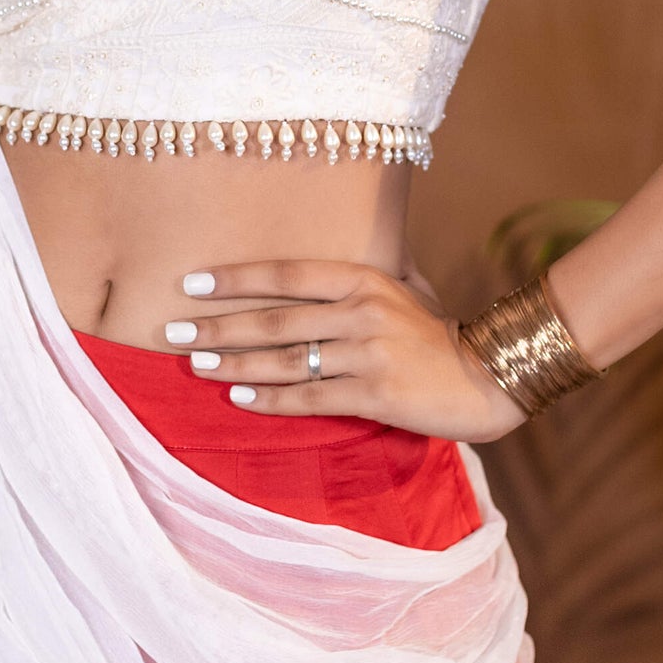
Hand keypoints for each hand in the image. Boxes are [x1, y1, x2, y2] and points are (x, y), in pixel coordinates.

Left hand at [162, 259, 523, 443]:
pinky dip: (270, 398)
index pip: (286, 273)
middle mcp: (361, 310)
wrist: (490, 376)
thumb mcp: (406, 288)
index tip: (192, 283)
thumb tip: (320, 263)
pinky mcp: (374, 394)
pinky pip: (309, 398)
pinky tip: (239, 397)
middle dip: (217, 326)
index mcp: (365, 277)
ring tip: (194, 365)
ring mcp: (368, 353)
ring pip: (285, 359)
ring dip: (233, 363)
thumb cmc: (440, 333)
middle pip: (274, 318)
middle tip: (172, 332)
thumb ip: (363, 277)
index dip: (236, 278)